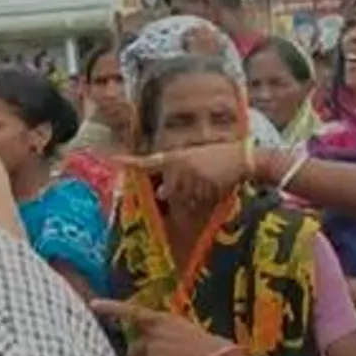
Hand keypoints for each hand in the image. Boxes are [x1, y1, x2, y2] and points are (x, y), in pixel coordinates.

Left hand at [91, 300, 235, 355]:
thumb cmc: (211, 352)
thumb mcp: (186, 334)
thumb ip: (164, 337)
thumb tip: (148, 351)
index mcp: (164, 319)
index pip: (131, 311)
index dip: (110, 308)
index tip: (92, 305)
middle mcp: (153, 331)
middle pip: (135, 349)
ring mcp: (150, 347)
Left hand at [117, 142, 249, 205]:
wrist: (241, 157)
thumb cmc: (218, 158)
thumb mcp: (193, 159)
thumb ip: (175, 175)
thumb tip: (160, 193)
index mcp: (174, 157)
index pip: (147, 162)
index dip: (129, 163)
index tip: (114, 162)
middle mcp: (177, 164)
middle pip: (168, 192)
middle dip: (180, 193)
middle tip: (201, 179)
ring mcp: (187, 173)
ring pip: (182, 197)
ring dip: (194, 195)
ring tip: (209, 180)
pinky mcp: (198, 181)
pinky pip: (196, 198)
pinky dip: (204, 195)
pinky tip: (214, 183)